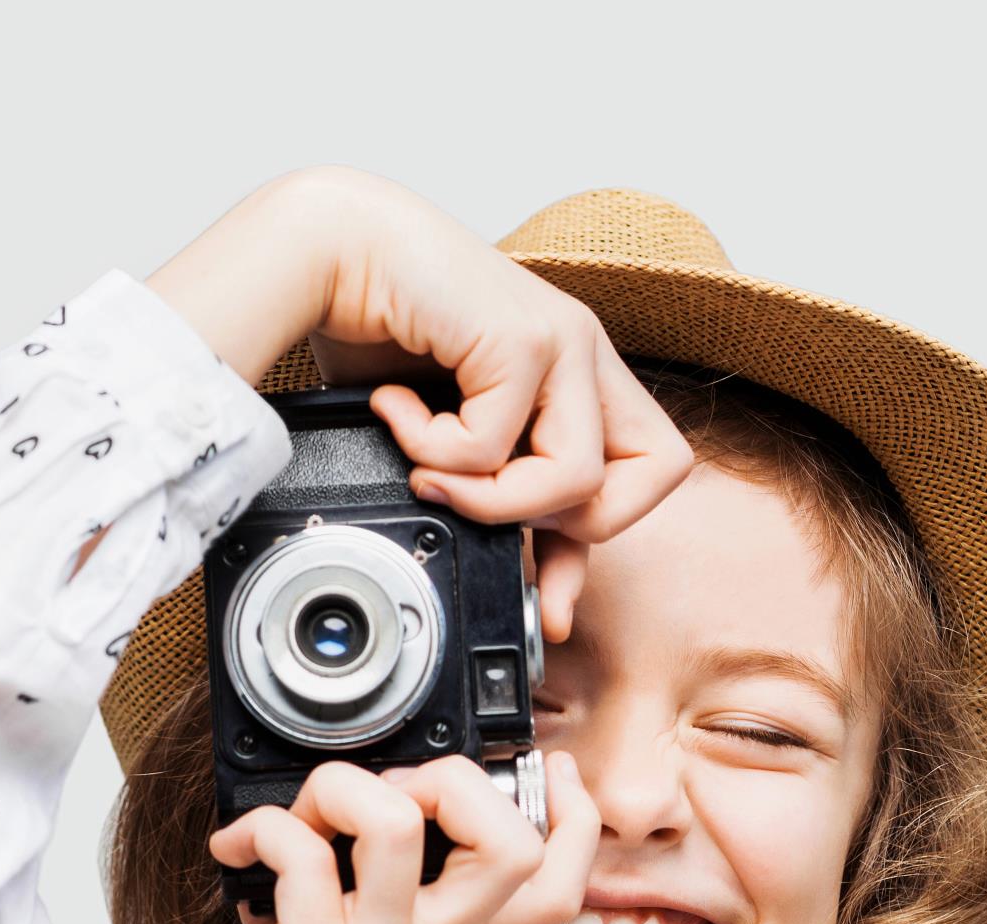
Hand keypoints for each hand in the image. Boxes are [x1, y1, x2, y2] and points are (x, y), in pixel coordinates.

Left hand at [204, 749, 599, 923]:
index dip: (573, 814)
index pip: (558, 875)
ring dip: (345, 790)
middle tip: (389, 794)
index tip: (552, 775)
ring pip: (397, 823)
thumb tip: (289, 853)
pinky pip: (298, 859)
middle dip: (452, 777)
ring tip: (311, 814)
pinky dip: (262, 830)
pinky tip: (237, 849)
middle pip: (508, 836)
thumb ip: (348, 914)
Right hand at [297, 164, 694, 642]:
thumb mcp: (454, 445)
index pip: (650, 476)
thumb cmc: (382, 338)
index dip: (600, 542)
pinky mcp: (523, 335)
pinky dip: (432, 452)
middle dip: (567, 522)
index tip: (543, 590)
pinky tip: (396, 409)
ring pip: (577, 479)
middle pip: (658, 475)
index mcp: (581, 379)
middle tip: (484, 499)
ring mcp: (564, 341)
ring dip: (488, 497)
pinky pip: (495, 449)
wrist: (328, 252)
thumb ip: (504, 507)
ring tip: (425, 463)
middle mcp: (585, 355)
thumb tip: (545, 608)